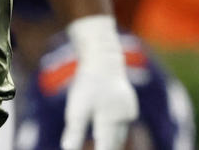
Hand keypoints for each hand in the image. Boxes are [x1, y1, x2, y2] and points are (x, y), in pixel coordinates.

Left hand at [61, 16, 138, 149]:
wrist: (103, 59)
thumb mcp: (76, 107)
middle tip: (99, 147)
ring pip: (120, 132)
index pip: (107, 146)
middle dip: (107, 147)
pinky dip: (114, 126)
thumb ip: (75, 130)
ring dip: (112, 139)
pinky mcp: (129, 103)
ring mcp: (129, 109)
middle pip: (115, 141)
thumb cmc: (87, 84)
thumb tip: (68, 148)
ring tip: (103, 143)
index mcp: (111, 120)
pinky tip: (108, 126)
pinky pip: (122, 121)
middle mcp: (124, 117)